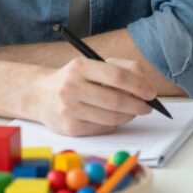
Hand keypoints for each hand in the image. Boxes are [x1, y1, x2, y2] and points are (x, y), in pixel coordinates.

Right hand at [31, 57, 157, 135]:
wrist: (40, 95)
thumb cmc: (76, 78)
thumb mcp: (95, 64)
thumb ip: (123, 67)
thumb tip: (146, 85)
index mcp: (80, 67)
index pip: (116, 76)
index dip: (138, 85)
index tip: (151, 92)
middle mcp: (72, 88)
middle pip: (116, 100)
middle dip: (138, 105)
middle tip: (148, 106)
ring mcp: (69, 110)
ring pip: (111, 118)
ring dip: (129, 116)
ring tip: (133, 111)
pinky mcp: (70, 128)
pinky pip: (102, 128)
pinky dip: (114, 124)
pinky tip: (114, 117)